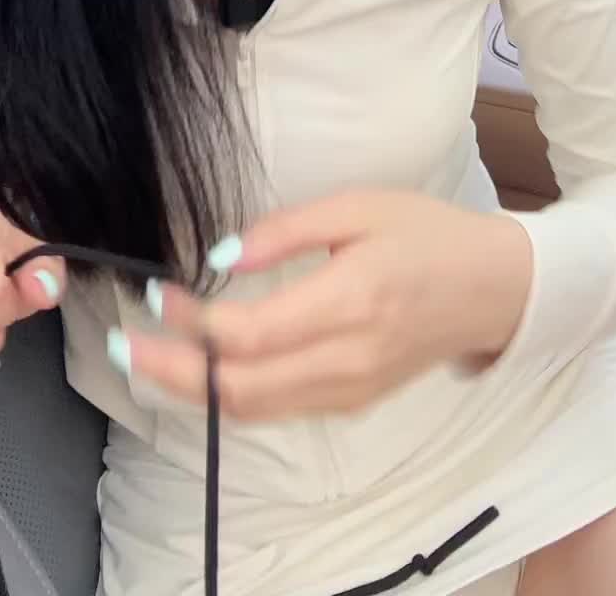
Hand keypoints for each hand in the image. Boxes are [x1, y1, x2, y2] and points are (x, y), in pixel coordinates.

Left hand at [120, 190, 531, 420]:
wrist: (493, 288)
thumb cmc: (426, 234)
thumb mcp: (358, 206)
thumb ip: (285, 231)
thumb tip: (219, 258)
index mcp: (351, 302)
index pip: (251, 335)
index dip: (194, 323)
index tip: (156, 292)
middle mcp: (348, 359)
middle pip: (242, 388)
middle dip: (172, 374)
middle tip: (122, 348)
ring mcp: (351, 390)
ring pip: (256, 409)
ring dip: (195, 390)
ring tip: (146, 359)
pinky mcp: (352, 402)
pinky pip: (279, 409)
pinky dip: (232, 395)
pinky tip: (202, 368)